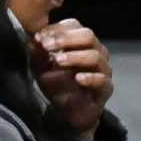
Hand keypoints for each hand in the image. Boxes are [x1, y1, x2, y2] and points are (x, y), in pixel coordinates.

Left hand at [28, 18, 113, 139]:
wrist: (69, 114)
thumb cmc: (57, 86)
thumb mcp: (41, 68)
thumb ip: (38, 54)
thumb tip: (34, 40)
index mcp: (81, 42)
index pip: (74, 26)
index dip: (56, 29)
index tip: (39, 37)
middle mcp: (96, 51)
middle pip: (87, 35)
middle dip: (65, 39)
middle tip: (47, 46)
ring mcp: (103, 69)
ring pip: (95, 56)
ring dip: (74, 57)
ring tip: (58, 61)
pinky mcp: (105, 89)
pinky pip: (101, 80)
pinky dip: (90, 78)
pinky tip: (78, 78)